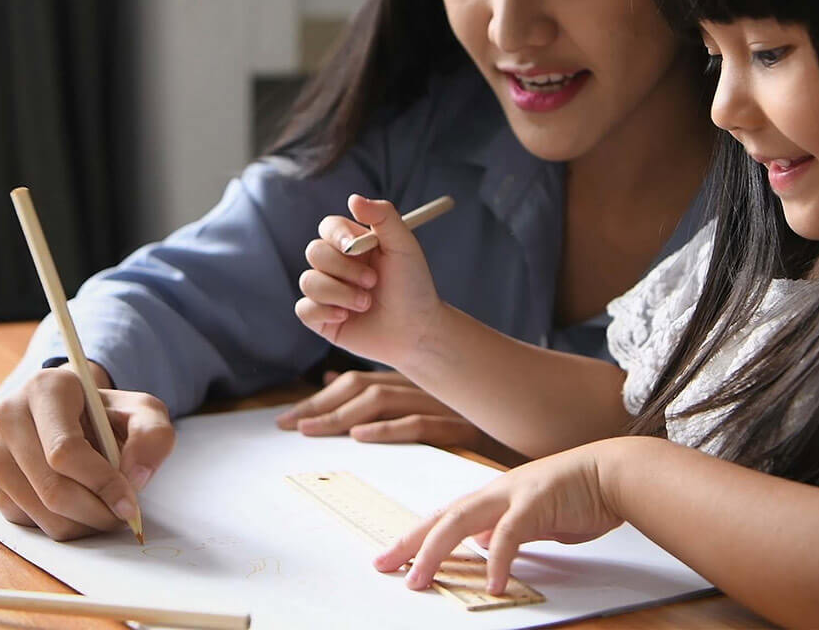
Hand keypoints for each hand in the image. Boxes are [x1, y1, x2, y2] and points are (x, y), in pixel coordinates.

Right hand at [0, 364, 173, 539]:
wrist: (72, 414)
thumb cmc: (106, 415)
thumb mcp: (142, 412)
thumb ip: (152, 436)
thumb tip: (134, 477)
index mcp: (45, 388)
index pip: (65, 450)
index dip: (101, 483)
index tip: (129, 503)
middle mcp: (9, 416)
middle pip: (51, 488)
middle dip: (94, 512)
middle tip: (121, 515)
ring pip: (39, 511)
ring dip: (81, 524)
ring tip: (105, 511)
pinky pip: (28, 523)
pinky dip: (62, 526)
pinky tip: (80, 508)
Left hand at [275, 370, 523, 464]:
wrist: (533, 429)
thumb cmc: (476, 426)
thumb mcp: (427, 412)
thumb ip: (387, 402)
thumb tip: (345, 404)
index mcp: (412, 382)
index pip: (355, 383)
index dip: (318, 399)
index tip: (287, 419)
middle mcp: (423, 387)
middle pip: (360, 388)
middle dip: (319, 407)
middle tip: (286, 425)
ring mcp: (442, 404)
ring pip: (382, 402)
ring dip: (341, 417)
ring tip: (311, 432)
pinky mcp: (460, 427)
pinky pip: (420, 424)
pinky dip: (389, 429)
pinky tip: (362, 436)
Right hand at [293, 193, 445, 366]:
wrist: (417, 331)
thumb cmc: (413, 287)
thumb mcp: (404, 246)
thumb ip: (384, 216)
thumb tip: (353, 198)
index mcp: (353, 244)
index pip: (328, 227)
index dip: (335, 234)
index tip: (352, 245)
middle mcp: (336, 265)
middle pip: (314, 252)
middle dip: (344, 269)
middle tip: (373, 282)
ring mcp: (326, 292)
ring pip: (308, 281)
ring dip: (340, 293)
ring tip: (366, 303)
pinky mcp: (320, 318)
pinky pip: (304, 309)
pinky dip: (326, 312)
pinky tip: (347, 317)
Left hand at [374, 445, 624, 595]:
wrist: (612, 472)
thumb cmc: (577, 495)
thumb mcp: (531, 517)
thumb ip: (505, 528)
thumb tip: (482, 543)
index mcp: (492, 496)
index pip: (443, 518)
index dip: (415, 537)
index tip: (391, 557)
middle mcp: (495, 492)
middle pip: (441, 518)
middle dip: (410, 543)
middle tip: (385, 566)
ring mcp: (513, 495)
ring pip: (461, 521)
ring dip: (435, 550)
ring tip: (420, 578)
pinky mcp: (536, 503)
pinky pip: (509, 535)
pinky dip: (497, 560)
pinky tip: (491, 584)